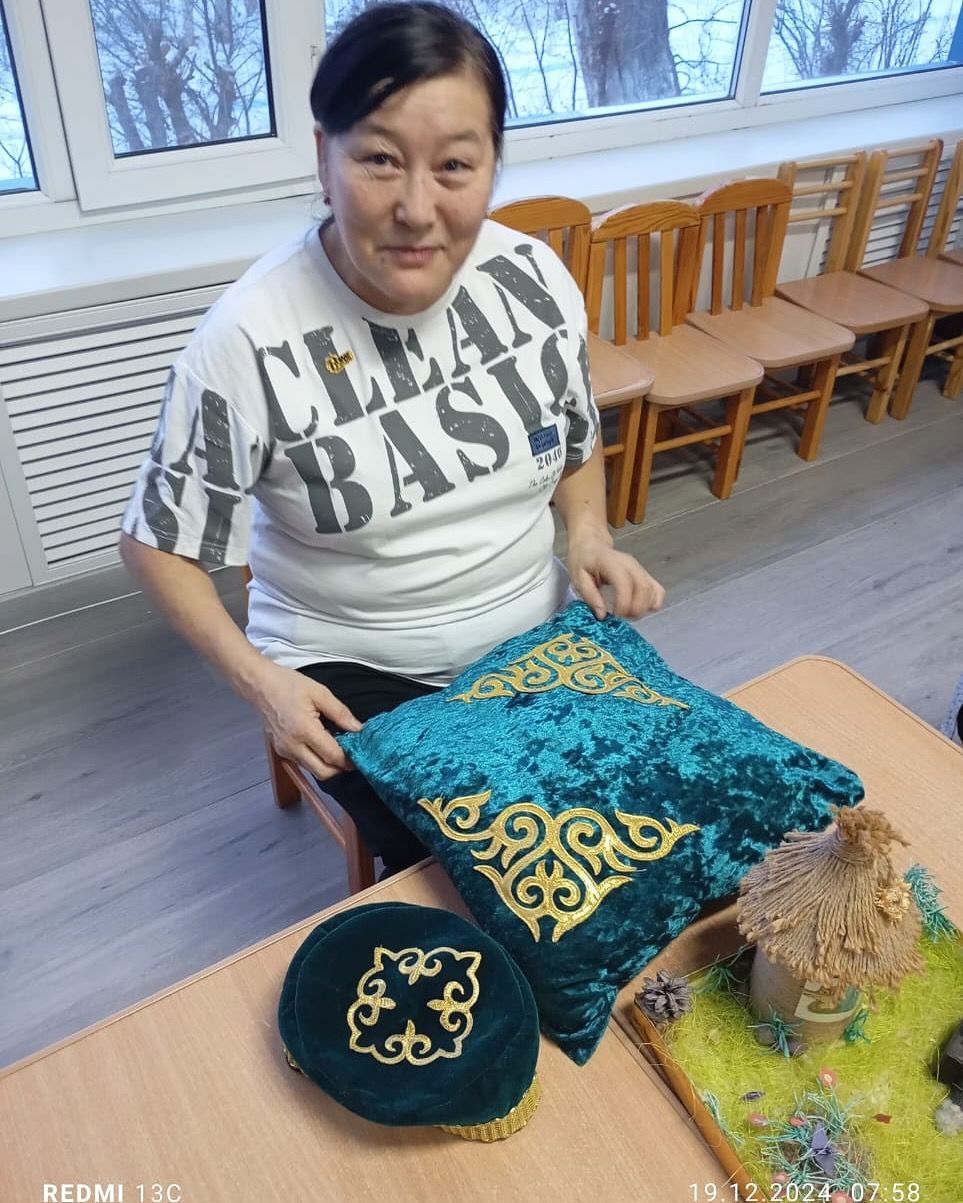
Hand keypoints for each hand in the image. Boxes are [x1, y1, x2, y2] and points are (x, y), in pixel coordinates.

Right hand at [250, 660, 361, 779]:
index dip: (350, 759)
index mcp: (304, 730)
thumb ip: (341, 713)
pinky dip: (316, 759)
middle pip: (323, 773)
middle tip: (352, 755)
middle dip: (340, 768)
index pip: (333, 756)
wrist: (259, 685)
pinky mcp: (280, 751)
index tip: (361, 754)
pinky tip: (322, 744)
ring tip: (337, 747)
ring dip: (328, 765)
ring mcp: (285, 751)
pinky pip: (303, 763)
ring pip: (313, 771)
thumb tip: (358, 729)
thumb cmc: (288, 684)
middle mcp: (293, 746)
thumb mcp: (320, 693)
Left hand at [567, 533, 664, 619]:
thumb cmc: (583, 562)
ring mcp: (640, 569)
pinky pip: (658, 591)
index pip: (625, 583)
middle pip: (644, 588)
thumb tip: (602, 616)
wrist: (592, 546)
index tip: (615, 615)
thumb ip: (590, 597)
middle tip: (621, 618)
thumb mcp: (578, 579)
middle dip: (635, 609)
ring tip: (627, 613)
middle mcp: (630, 564)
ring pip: (653, 591)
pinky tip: (638, 608)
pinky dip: (652, 603)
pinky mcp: (646, 575)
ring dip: (643, 608)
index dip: (623, 603)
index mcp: (611, 563)